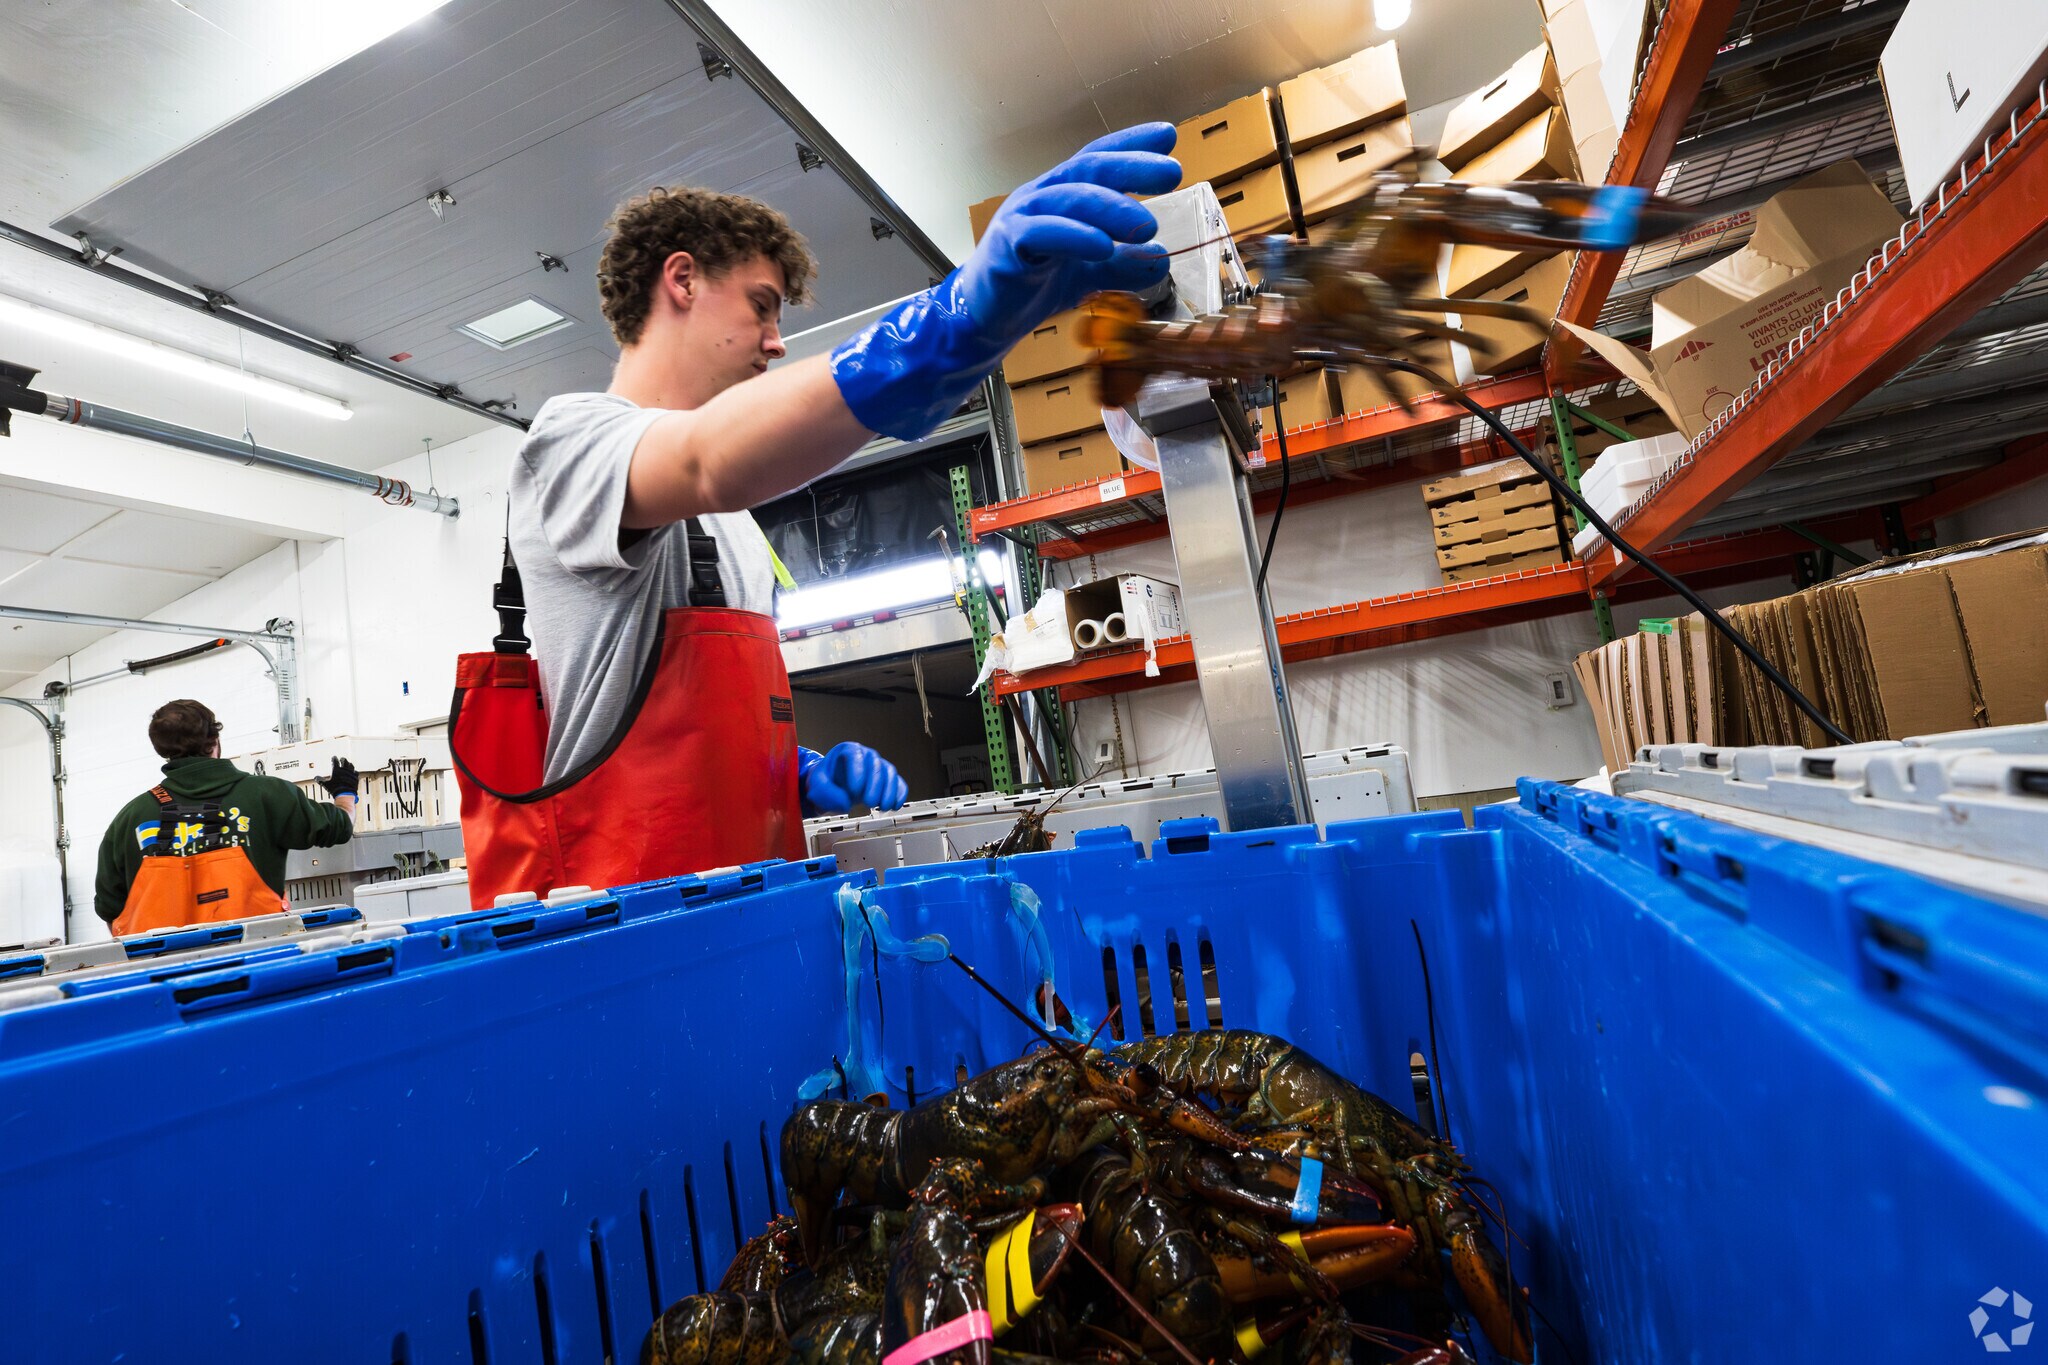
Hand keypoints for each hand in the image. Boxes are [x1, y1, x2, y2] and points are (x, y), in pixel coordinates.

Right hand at [316, 757, 357, 799]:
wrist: (345, 793)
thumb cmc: (334, 788)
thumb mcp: (326, 784)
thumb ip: (321, 780)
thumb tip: (316, 778)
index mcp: (337, 769)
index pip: (335, 761)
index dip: (334, 758)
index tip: (334, 757)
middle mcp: (344, 769)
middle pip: (344, 761)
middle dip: (343, 759)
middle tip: (341, 759)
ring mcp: (351, 773)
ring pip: (351, 765)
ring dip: (349, 764)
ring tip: (348, 763)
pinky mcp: (356, 777)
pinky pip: (356, 772)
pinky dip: (354, 771)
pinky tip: (354, 772)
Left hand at [802, 743, 907, 813]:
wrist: (832, 788)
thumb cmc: (824, 782)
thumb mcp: (817, 785)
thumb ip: (827, 792)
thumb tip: (846, 802)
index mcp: (847, 750)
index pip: (855, 754)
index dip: (857, 771)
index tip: (854, 790)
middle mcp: (865, 756)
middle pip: (875, 765)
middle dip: (874, 786)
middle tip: (869, 802)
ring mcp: (878, 766)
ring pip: (889, 773)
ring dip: (889, 791)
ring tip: (883, 807)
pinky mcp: (887, 779)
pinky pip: (898, 783)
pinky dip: (899, 794)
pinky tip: (894, 806)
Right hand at [830, 124, 1181, 439]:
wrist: (983, 319)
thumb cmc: (1030, 286)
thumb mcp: (1089, 273)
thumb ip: (1123, 265)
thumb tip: (1161, 260)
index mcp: (1061, 195)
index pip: (1097, 159)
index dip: (1131, 145)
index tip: (1168, 136)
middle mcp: (1042, 196)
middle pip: (1088, 169)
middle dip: (1131, 167)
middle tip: (1171, 172)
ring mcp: (1022, 217)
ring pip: (1068, 199)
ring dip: (1111, 208)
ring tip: (1147, 225)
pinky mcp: (1007, 245)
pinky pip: (1042, 233)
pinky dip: (1074, 236)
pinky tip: (1103, 247)